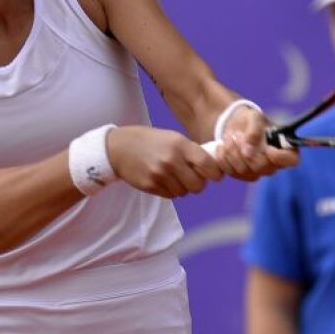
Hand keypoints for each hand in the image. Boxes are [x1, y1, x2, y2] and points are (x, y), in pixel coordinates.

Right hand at [106, 126, 223, 197]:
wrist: (118, 148)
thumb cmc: (150, 141)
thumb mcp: (173, 138)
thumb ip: (191, 151)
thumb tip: (213, 168)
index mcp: (180, 145)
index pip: (208, 165)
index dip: (215, 173)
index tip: (215, 175)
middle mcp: (171, 160)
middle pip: (198, 185)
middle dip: (198, 184)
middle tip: (192, 177)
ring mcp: (160, 175)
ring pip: (184, 192)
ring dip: (183, 188)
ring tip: (174, 177)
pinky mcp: (150, 186)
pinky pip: (171, 195)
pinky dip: (171, 191)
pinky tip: (163, 180)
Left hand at [214, 106, 298, 180]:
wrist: (234, 125)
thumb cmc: (250, 120)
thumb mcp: (253, 117)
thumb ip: (254, 130)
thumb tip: (249, 151)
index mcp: (284, 149)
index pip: (292, 160)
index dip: (280, 157)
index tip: (268, 148)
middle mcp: (273, 164)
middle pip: (262, 167)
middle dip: (245, 150)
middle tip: (237, 135)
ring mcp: (257, 172)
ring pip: (243, 170)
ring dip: (232, 151)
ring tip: (230, 136)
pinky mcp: (241, 175)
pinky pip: (230, 172)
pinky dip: (223, 157)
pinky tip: (222, 146)